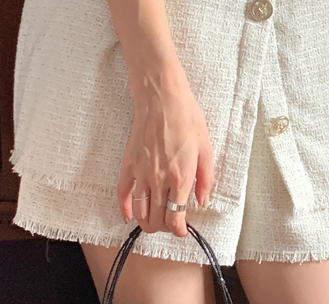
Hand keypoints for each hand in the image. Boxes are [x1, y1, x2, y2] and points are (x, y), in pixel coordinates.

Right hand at [117, 65, 213, 236]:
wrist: (162, 98)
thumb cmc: (187, 118)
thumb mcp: (206, 147)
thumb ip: (205, 178)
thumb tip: (202, 201)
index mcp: (180, 178)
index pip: (175, 219)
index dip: (179, 230)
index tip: (183, 230)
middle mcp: (159, 181)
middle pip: (156, 221)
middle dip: (164, 228)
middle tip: (171, 224)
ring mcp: (141, 174)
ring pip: (139, 212)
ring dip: (147, 222)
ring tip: (155, 220)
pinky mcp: (128, 165)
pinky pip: (122, 194)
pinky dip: (125, 208)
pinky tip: (130, 214)